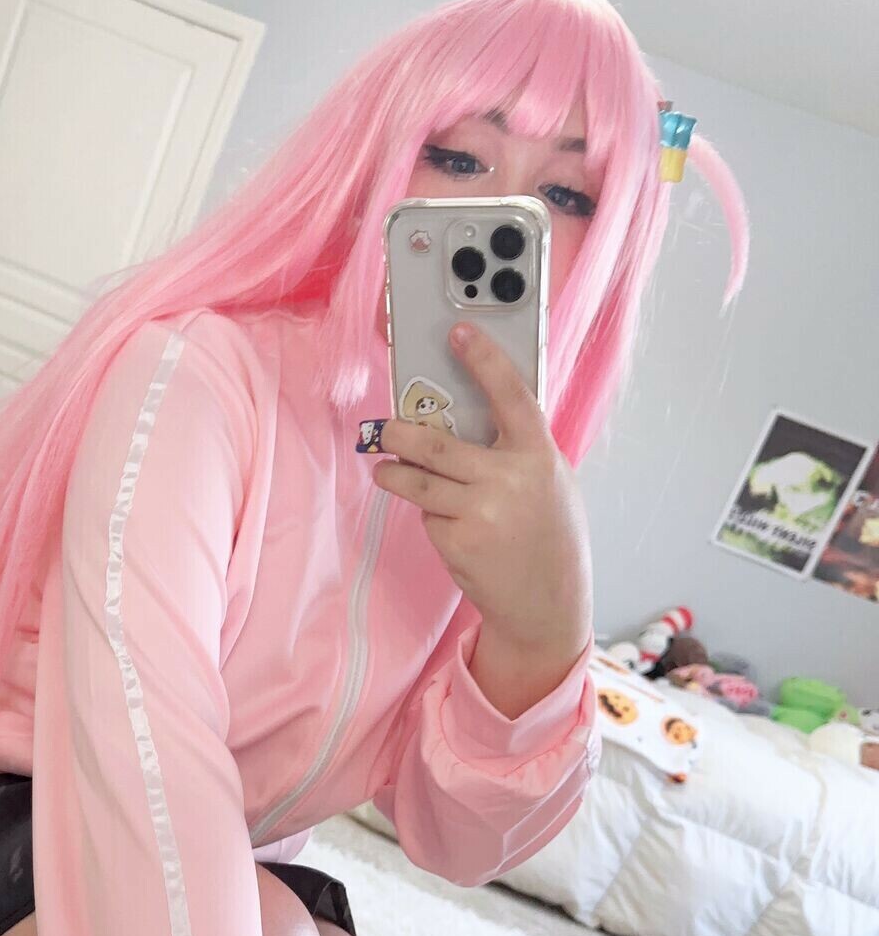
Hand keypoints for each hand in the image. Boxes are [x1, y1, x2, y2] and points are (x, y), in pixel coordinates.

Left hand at [364, 322, 592, 662]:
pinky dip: (432, 517)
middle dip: (400, 434)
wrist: (549, 603)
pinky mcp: (458, 542)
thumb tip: (469, 420)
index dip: (484, 359)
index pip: (509, 395)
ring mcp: (481, 512)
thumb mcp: (551, 483)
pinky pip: (429, 517)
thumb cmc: (549, 535)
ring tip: (386, 471)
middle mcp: (509, 479)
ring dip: (394, 474)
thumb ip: (517, 452)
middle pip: (436, 444)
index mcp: (539, 455)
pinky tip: (453, 528)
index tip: (459, 332)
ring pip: (418, 481)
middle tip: (384, 428)